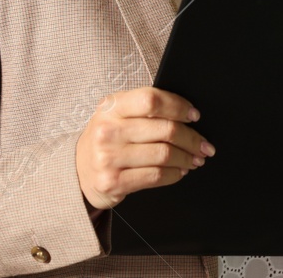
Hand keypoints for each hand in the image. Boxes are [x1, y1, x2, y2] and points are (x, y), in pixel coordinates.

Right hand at [75, 87, 214, 209]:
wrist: (77, 170)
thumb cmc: (107, 138)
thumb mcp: (116, 114)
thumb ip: (143, 108)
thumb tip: (187, 113)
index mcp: (111, 106)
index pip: (152, 100)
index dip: (179, 106)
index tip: (194, 115)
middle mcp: (108, 130)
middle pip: (165, 130)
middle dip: (192, 138)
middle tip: (205, 145)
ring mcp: (108, 157)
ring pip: (164, 155)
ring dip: (187, 158)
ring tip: (195, 159)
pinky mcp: (113, 182)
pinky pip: (155, 176)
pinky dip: (174, 174)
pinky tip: (180, 171)